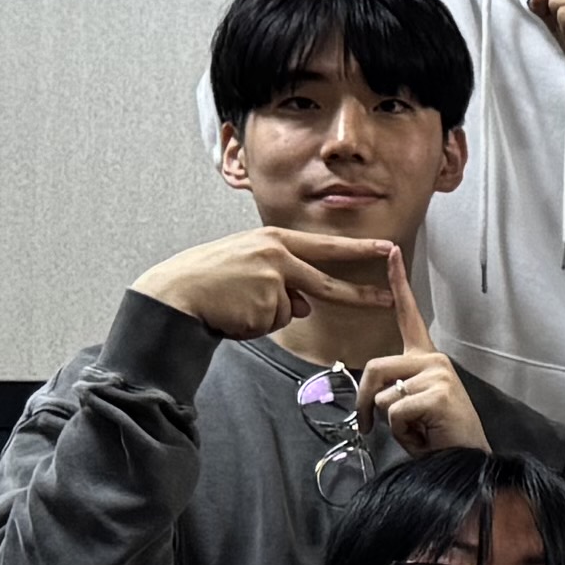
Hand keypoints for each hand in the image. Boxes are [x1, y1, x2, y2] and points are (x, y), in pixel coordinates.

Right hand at [132, 224, 400, 341]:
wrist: (175, 293)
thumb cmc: (206, 279)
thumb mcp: (247, 265)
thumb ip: (280, 279)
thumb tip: (306, 304)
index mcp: (273, 240)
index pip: (325, 247)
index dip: (357, 249)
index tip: (385, 249)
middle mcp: (277, 256)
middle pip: (327, 282)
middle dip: (361, 294)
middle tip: (389, 297)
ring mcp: (273, 281)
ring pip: (290, 310)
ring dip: (266, 315)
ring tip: (236, 303)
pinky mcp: (266, 304)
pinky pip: (272, 323)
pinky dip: (255, 325)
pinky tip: (234, 312)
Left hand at [356, 248, 491, 453]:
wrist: (468, 463)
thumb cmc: (438, 437)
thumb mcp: (409, 407)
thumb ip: (391, 390)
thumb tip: (368, 396)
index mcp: (427, 360)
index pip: (410, 316)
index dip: (399, 283)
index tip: (392, 252)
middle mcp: (434, 360)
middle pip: (374, 368)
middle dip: (364, 402)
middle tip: (367, 427)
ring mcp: (438, 374)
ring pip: (383, 396)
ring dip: (391, 424)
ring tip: (418, 432)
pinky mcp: (437, 393)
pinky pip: (395, 411)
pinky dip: (402, 433)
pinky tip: (426, 435)